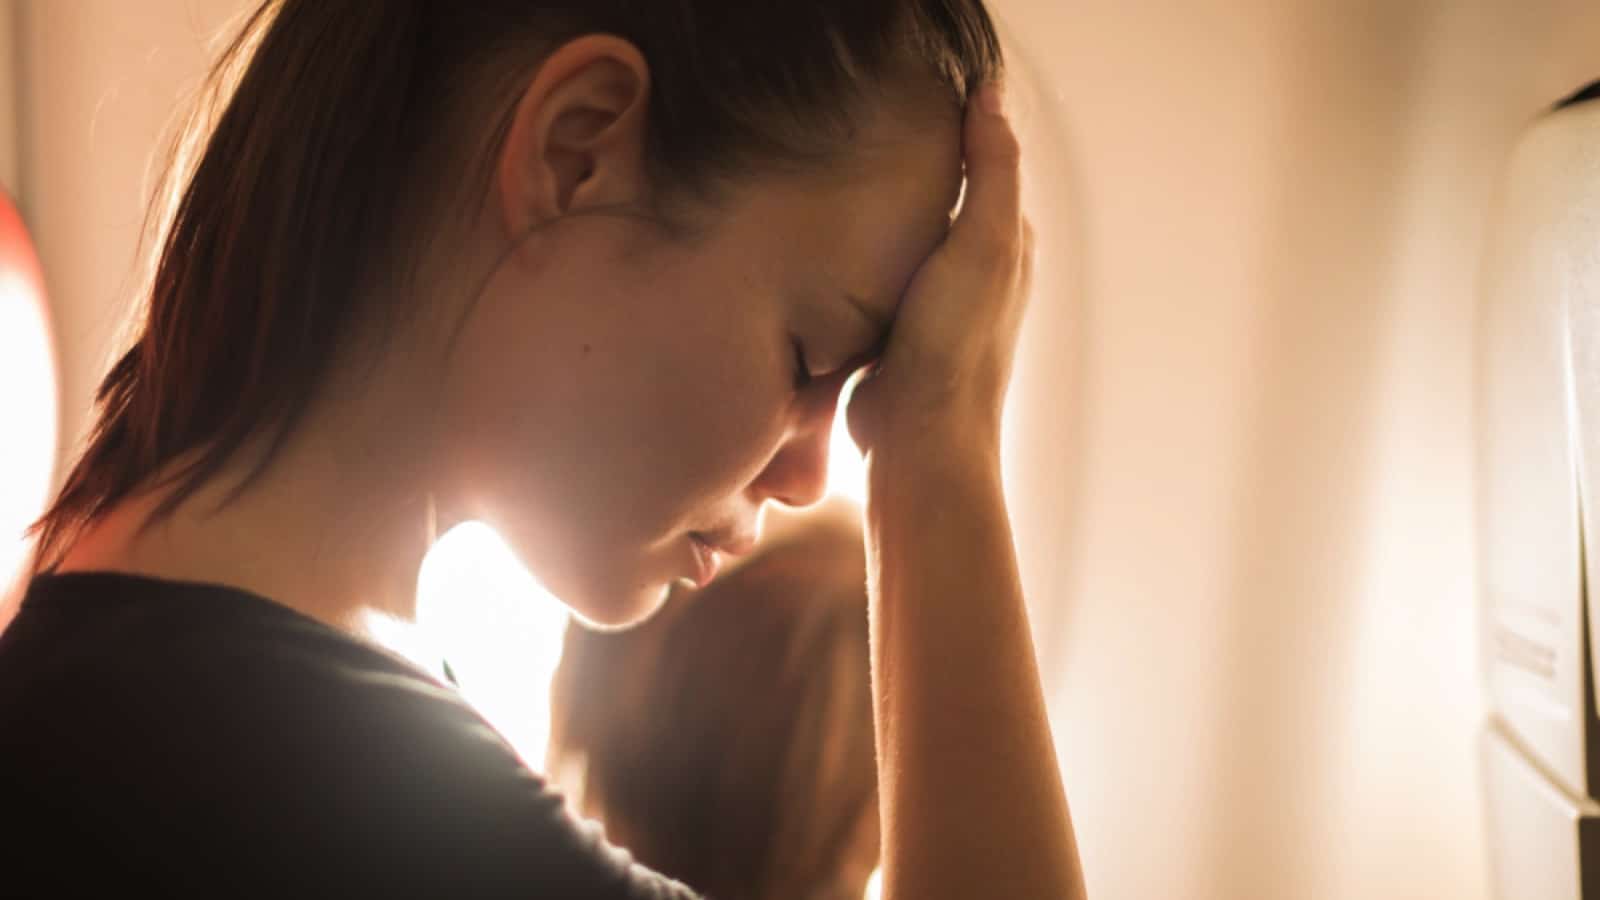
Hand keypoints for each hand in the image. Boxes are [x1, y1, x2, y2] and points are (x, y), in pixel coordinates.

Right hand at [846, 81, 1033, 455]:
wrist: (917, 437)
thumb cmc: (954, 343)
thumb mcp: (983, 242)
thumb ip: (991, 168)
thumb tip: (990, 93)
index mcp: (1007, 244)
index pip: (986, 164)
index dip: (958, 126)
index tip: (915, 93)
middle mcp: (977, 272)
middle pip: (943, 199)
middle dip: (915, 167)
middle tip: (867, 128)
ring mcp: (934, 304)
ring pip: (907, 236)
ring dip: (883, 212)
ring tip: (842, 175)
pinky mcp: (896, 331)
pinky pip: (877, 275)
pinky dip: (862, 254)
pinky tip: (833, 243)